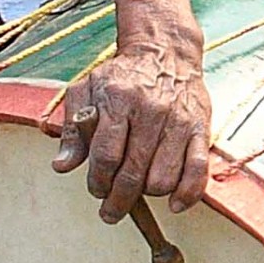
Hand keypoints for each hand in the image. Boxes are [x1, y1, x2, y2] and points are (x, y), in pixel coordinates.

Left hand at [50, 45, 212, 218]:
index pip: (106, 156)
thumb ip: (72, 130)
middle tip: (111, 210)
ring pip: (163, 178)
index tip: (96, 190)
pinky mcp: (201, 128)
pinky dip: (187, 194)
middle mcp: (151, 111)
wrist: (166, 51)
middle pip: (133, 173)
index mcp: (119, 100)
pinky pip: (198, 170)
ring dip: (147, 194)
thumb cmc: (122, 76)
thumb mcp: (86, 91)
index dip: (98, 182)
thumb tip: (62, 166)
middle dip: (118, 200)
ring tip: (139, 190)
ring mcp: (179, 121)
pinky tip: (174, 204)